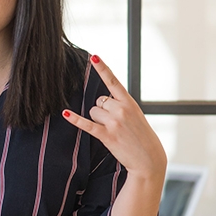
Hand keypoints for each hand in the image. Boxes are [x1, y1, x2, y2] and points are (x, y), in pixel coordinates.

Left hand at [62, 55, 165, 178]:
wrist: (149, 158)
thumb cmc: (141, 136)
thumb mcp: (136, 115)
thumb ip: (121, 105)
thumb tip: (101, 101)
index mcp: (129, 102)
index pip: (113, 81)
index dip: (102, 68)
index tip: (93, 57)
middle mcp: (122, 109)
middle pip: (98, 101)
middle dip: (102, 110)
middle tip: (115, 123)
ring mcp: (114, 122)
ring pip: (93, 112)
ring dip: (98, 120)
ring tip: (113, 130)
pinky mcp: (107, 135)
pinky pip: (87, 124)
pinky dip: (75, 119)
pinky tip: (65, 113)